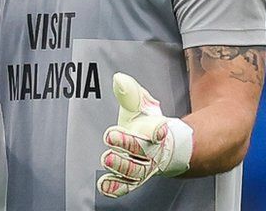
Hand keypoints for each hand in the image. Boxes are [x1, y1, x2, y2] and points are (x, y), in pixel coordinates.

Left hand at [97, 72, 193, 198]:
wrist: (162, 148)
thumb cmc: (147, 124)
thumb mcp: (140, 106)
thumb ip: (130, 94)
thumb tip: (119, 79)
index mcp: (158, 132)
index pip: (159, 131)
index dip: (157, 130)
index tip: (158, 129)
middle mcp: (153, 153)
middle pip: (143, 151)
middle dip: (128, 145)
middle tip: (111, 137)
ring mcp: (144, 168)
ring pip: (135, 171)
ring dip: (121, 166)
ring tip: (107, 159)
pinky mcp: (134, 179)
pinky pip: (126, 186)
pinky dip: (116, 187)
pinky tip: (103, 185)